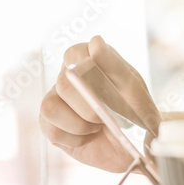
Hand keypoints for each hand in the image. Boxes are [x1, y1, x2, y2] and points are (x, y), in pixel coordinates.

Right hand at [39, 35, 160, 171]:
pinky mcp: (49, 126)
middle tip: (108, 115)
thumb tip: (95, 41)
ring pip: (50, 107)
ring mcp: (55, 101)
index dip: (88, 65)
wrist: (133, 144)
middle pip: (63, 83)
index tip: (108, 79)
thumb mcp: (133, 89)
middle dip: (89, 105)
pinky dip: (76, 138)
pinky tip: (89, 136)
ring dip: (80, 123)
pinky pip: (52, 131)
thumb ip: (115, 66)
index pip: (75, 53)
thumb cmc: (134, 110)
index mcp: (88, 62)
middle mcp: (66, 78)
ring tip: (98, 125)